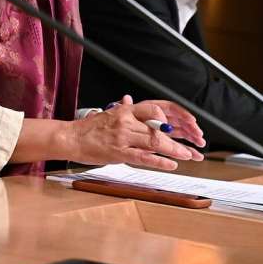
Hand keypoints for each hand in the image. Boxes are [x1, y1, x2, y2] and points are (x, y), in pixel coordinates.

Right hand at [66, 96, 202, 170]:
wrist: (70, 138)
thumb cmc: (89, 128)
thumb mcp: (108, 113)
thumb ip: (123, 109)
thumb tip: (128, 99)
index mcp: (125, 111)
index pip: (155, 108)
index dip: (172, 116)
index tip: (184, 124)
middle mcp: (125, 121)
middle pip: (158, 128)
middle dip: (178, 138)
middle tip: (192, 145)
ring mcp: (122, 137)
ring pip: (154, 142)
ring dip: (174, 150)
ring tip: (187, 155)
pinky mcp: (118, 152)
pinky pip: (143, 157)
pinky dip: (159, 161)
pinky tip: (170, 164)